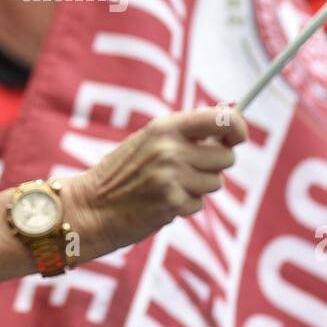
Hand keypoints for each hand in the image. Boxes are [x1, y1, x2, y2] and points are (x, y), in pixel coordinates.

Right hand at [62, 105, 247, 259]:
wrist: (89, 208)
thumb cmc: (120, 174)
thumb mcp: (148, 141)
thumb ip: (184, 135)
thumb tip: (230, 129)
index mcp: (165, 127)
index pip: (221, 119)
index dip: (238, 128)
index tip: (238, 137)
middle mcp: (171, 148)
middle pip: (225, 156)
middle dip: (215, 165)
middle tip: (190, 169)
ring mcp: (172, 176)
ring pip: (215, 182)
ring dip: (199, 187)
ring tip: (168, 186)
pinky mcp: (172, 203)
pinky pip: (199, 203)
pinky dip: (185, 205)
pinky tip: (160, 202)